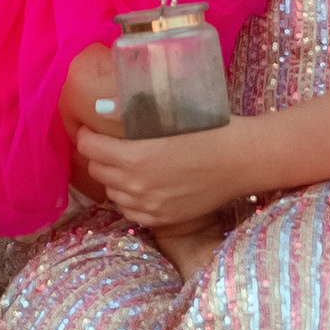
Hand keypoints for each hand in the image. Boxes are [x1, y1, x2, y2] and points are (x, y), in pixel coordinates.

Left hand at [77, 116, 263, 233]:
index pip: (88, 147)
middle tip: (110, 144)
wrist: (242, 160)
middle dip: (99, 155)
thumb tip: (101, 109)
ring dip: (114, 178)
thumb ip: (130, 115)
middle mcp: (135, 185)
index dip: (86, 134)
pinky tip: (142, 186)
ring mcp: (148, 206)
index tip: (92, 128)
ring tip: (129, 164)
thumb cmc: (209, 128)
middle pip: (97, 171)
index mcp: (134, 156)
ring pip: (112, 193)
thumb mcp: (168, 115)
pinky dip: (129, 198)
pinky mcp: (162, 220)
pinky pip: (130, 212)